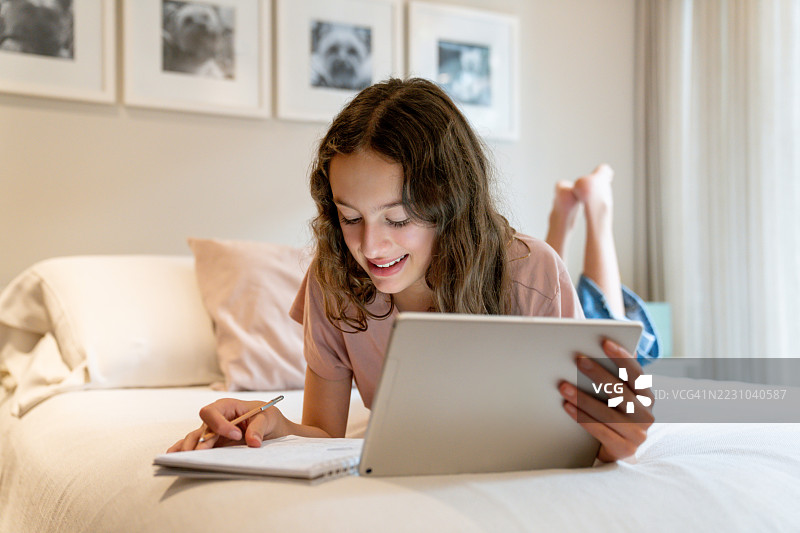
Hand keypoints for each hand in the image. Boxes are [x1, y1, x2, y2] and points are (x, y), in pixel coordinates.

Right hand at [166, 398, 287, 452]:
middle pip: (201, 427)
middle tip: (201, 453)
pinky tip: (173, 456)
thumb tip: (253, 442)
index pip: (212, 412)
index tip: (236, 435)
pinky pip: (195, 446)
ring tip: (182, 458)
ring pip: (195, 438)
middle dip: (199, 441)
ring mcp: (213, 433)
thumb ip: (259, 428)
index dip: (220, 424)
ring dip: (188, 448)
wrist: (273, 430)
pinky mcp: (214, 445)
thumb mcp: (268, 419)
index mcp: (228, 406)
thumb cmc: (268, 418)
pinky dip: (183, 450)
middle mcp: (217, 419)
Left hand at [558, 339, 654, 462]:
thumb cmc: (614, 415)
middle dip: (598, 374)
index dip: (622, 357)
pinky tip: (567, 406)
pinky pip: (599, 431)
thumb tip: (602, 348)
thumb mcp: (619, 397)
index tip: (605, 342)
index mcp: (647, 397)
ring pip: (607, 412)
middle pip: (620, 391)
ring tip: (563, 385)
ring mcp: (637, 434)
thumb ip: (616, 376)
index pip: (636, 374)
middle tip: (578, 359)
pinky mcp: (624, 449)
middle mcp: (646, 415)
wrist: (617, 451)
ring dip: (583, 398)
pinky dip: (582, 417)